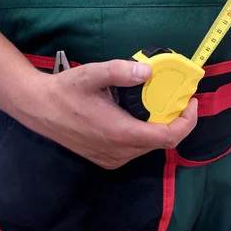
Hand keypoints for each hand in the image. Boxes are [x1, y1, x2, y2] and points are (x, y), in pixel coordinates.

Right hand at [20, 60, 197, 169]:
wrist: (38, 109)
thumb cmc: (65, 91)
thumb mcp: (92, 74)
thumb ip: (120, 71)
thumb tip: (148, 71)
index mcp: (121, 133)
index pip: (169, 137)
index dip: (187, 122)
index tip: (191, 102)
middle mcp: (120, 152)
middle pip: (162, 142)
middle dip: (176, 121)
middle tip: (178, 98)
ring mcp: (113, 159)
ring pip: (149, 146)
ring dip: (161, 127)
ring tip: (161, 103)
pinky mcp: (106, 159)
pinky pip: (136, 149)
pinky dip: (146, 133)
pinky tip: (141, 115)